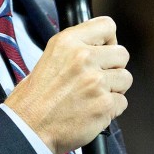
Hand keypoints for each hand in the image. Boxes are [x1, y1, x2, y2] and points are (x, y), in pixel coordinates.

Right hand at [4, 16, 131, 153]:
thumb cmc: (34, 98)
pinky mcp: (104, 104)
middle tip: (98, 78)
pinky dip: (111, 109)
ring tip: (93, 96)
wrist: (28, 128)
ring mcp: (96, 81)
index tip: (103, 51)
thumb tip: (100, 48)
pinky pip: (122, 102)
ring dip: (114, 89)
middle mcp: (83, 57)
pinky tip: (92, 110)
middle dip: (113, 67)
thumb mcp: (49, 57)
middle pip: (122, 53)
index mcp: (68, 42)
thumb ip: (76, 48)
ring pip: (125, 78)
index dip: (108, 40)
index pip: (107, 26)